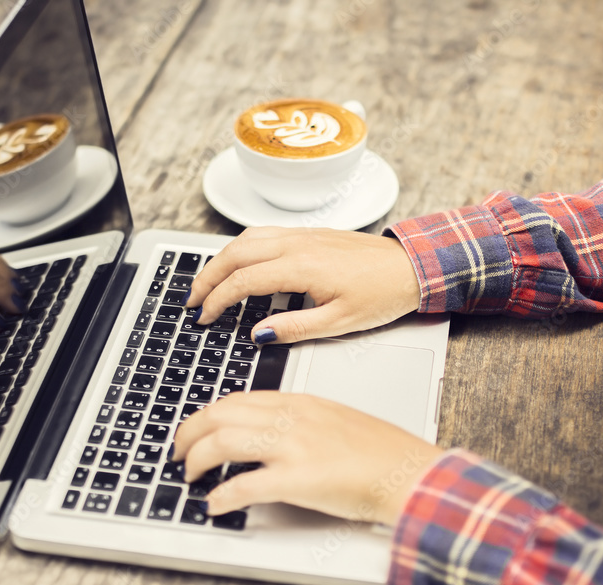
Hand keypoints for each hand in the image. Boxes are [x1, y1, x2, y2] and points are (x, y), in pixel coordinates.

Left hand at [172, 392, 440, 525]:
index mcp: (300, 403)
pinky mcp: (298, 480)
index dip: (206, 416)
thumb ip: (301, 423)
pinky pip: (244, 485)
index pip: (238, 400)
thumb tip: (270, 438)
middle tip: (179, 454)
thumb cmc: (381, 454)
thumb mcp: (335, 422)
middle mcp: (292, 418)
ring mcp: (294, 446)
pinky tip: (214, 504)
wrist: (409, 473)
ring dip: (196, 460)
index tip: (195, 431)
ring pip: (222, 441)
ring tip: (189, 477)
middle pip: (219, 415)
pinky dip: (221, 495)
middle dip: (188, 435)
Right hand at [185, 227, 420, 343]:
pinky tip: (237, 262)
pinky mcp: (308, 233)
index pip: (243, 280)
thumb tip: (260, 333)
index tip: (204, 317)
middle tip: (192, 301)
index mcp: (302, 267)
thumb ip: (295, 328)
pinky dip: (240, 248)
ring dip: (220, 259)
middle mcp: (297, 244)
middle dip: (207, 277)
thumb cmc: (382, 294)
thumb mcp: (339, 323)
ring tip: (207, 283)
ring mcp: (302, 234)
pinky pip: (262, 233)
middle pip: (234, 253)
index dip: (217, 300)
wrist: (410, 267)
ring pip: (245, 238)